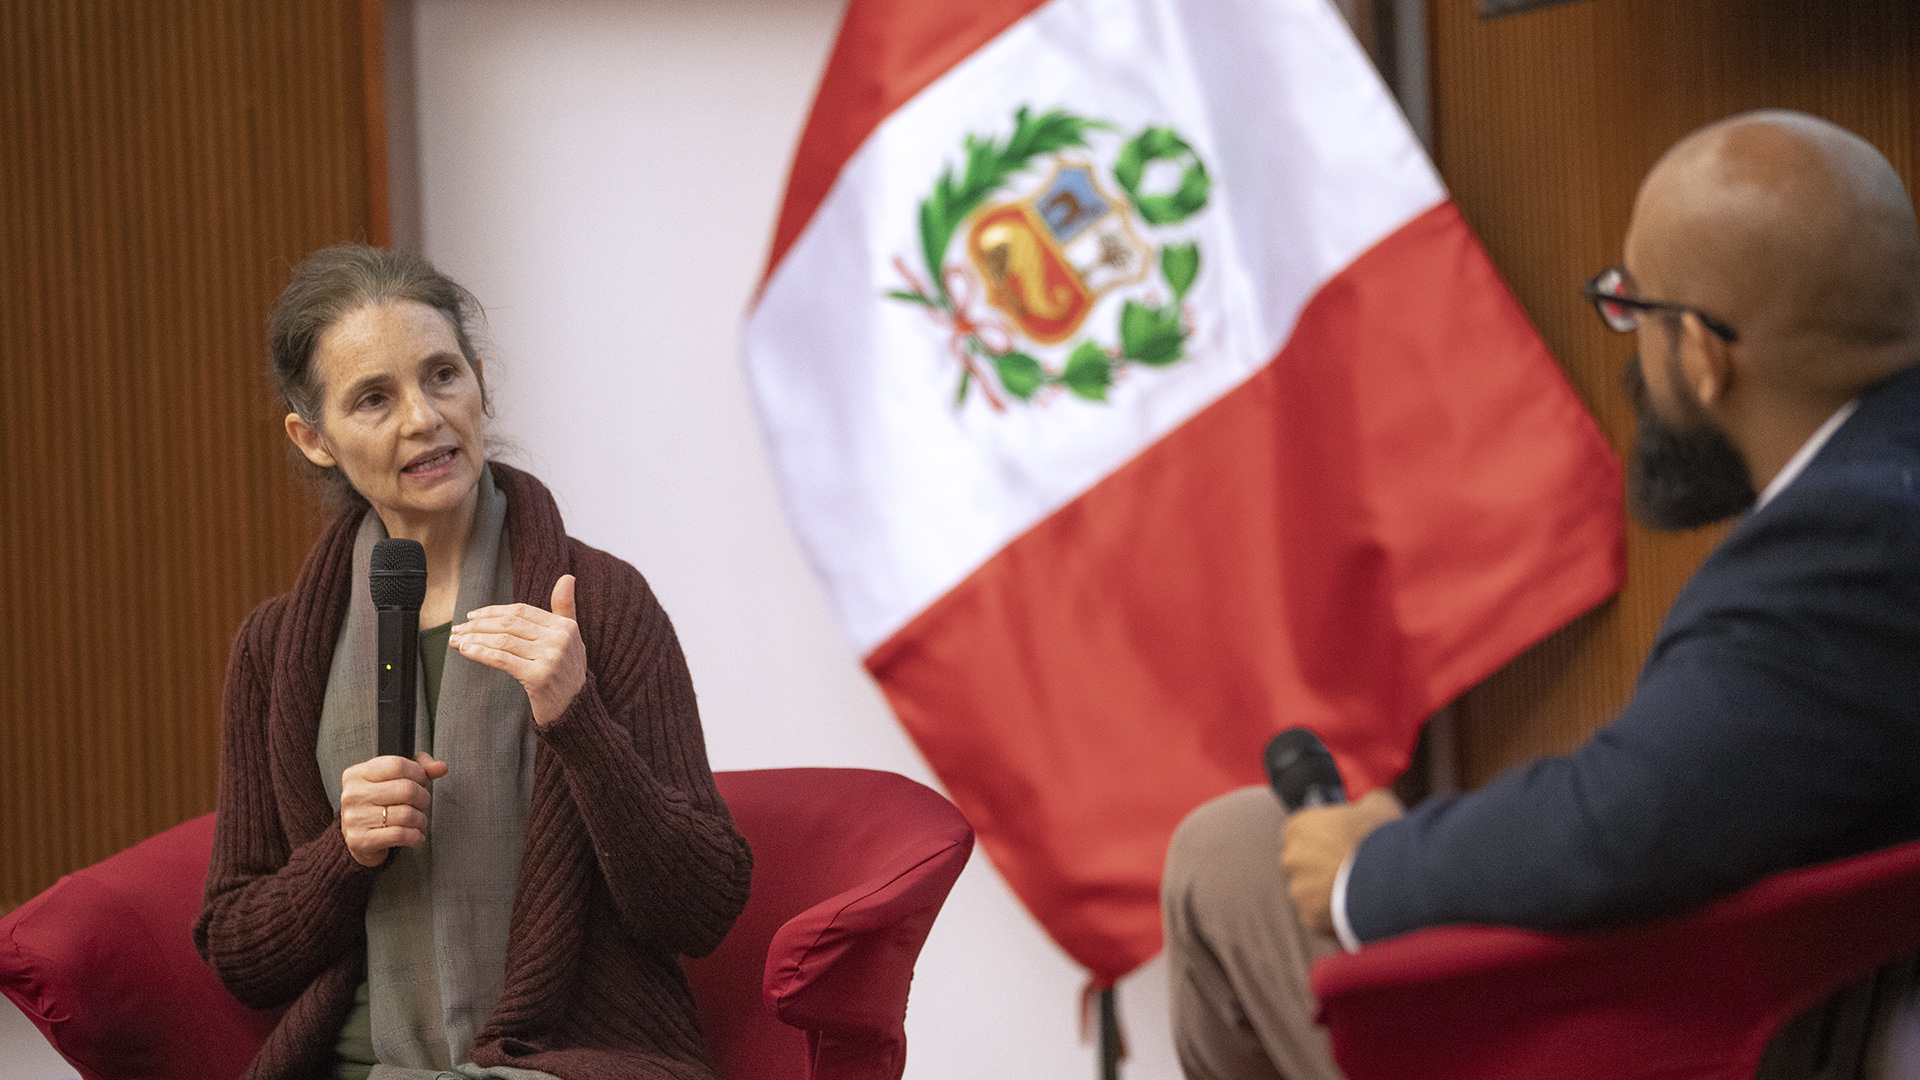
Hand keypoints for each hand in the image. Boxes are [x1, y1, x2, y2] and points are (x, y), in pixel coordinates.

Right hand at [340, 751, 447, 866]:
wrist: (358, 838)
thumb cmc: (378, 804)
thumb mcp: (393, 779)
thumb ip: (419, 767)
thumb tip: (440, 767)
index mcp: (357, 773)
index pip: (397, 765)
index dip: (418, 773)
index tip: (422, 782)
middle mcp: (353, 794)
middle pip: (406, 789)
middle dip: (423, 798)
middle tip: (422, 804)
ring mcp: (355, 818)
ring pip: (406, 814)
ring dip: (421, 820)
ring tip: (418, 821)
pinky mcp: (360, 840)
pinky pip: (399, 835)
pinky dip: (415, 836)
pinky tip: (415, 835)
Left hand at [449, 574, 585, 725]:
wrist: (575, 710)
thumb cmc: (567, 672)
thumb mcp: (571, 638)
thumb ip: (565, 607)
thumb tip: (567, 577)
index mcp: (566, 626)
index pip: (522, 611)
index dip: (493, 611)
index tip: (472, 615)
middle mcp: (560, 639)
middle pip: (510, 624)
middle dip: (478, 624)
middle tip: (458, 628)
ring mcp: (550, 658)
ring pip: (503, 641)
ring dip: (474, 639)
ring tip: (456, 640)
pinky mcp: (539, 678)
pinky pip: (502, 660)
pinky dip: (481, 653)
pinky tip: (466, 651)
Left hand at [1280, 788, 1403, 936]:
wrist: (1394, 878)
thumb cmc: (1383, 838)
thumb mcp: (1377, 803)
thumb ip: (1362, 803)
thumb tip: (1366, 805)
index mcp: (1299, 826)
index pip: (1299, 832)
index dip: (1320, 839)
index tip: (1338, 845)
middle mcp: (1291, 858)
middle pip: (1300, 863)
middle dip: (1319, 867)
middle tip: (1347, 870)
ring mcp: (1298, 890)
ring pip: (1308, 893)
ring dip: (1324, 893)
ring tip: (1354, 893)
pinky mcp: (1310, 918)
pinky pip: (1318, 918)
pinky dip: (1332, 917)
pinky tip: (1354, 910)